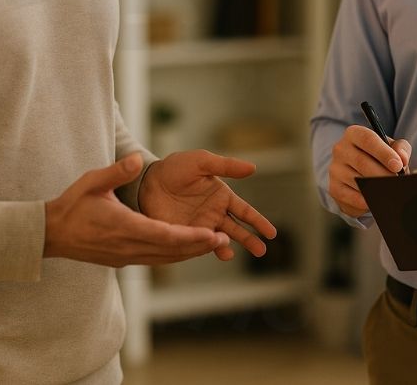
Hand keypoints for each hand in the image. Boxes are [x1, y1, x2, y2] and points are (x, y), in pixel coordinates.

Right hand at [44, 154, 229, 266]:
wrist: (49, 234)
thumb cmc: (71, 205)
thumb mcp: (92, 182)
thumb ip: (117, 172)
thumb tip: (137, 159)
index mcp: (123, 227)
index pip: (164, 235)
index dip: (190, 237)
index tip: (211, 235)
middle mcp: (127, 246)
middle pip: (170, 251)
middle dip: (198, 247)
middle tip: (224, 241)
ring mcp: (125, 257)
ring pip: (165, 258)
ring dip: (189, 253)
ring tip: (214, 245)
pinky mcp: (122, 260)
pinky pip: (154, 259)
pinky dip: (174, 255)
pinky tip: (188, 249)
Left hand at [139, 150, 276, 260]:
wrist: (145, 181)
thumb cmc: (174, 168)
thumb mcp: (201, 162)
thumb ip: (226, 166)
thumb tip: (253, 168)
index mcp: (222, 196)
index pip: (245, 212)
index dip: (259, 222)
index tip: (271, 233)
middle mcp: (214, 213)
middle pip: (237, 230)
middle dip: (250, 240)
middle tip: (261, 251)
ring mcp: (199, 226)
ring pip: (220, 240)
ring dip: (227, 247)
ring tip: (229, 254)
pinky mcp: (184, 234)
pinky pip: (199, 245)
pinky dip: (207, 250)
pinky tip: (211, 252)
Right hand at [328, 125, 410, 216]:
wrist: (361, 175)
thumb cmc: (379, 158)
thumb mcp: (392, 148)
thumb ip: (400, 148)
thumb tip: (402, 158)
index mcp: (354, 134)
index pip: (367, 139)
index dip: (384, 153)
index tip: (397, 166)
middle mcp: (340, 149)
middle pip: (362, 162)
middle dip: (383, 174)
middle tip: (397, 182)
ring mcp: (335, 169)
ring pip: (357, 180)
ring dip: (376, 188)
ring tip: (390, 191)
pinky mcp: (334, 188)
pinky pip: (351, 197)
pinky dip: (367, 201)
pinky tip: (377, 200)